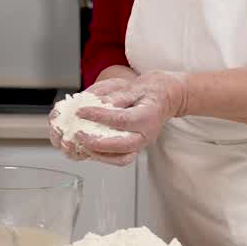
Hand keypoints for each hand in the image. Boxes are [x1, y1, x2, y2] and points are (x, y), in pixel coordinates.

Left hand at [67, 71, 186, 160]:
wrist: (167, 97)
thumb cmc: (151, 90)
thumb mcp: (134, 85)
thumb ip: (115, 95)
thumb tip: (95, 101)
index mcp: (147, 116)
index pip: (121, 119)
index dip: (98, 116)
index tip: (81, 111)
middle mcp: (146, 134)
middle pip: (122, 146)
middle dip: (97, 143)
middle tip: (79, 134)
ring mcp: (142, 144)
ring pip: (121, 158)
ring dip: (99, 155)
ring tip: (82, 145)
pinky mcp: (135, 148)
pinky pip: (120, 159)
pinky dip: (103, 157)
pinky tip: (89, 149)